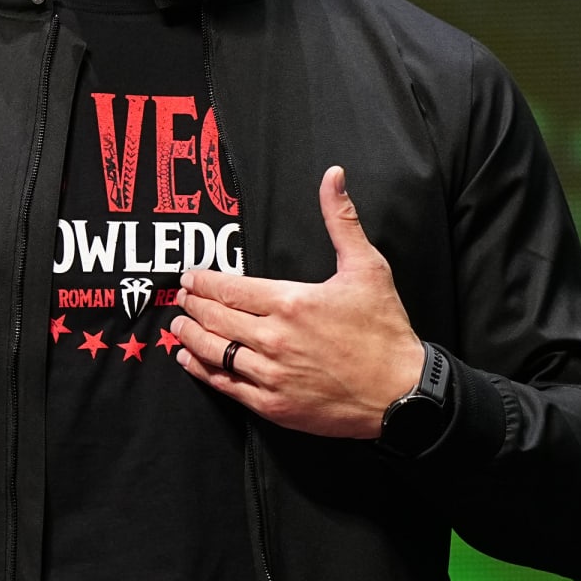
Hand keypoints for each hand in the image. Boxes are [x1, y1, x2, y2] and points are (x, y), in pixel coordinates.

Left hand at [169, 165, 426, 438]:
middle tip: (181, 297)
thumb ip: (342, 220)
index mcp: (291, 302)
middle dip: (193, 305)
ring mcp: (271, 375)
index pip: (230, 289)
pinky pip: (227, 385)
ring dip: (191, 336)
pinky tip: (190, 360)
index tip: (190, 276)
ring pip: (215, 352)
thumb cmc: (384, 330)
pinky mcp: (273, 405)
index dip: (204, 282)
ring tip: (179, 325)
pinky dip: (203, 371)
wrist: (401, 394)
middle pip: (216, 318)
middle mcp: (274, 339)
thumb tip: (332, 175)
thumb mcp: (367, 267)